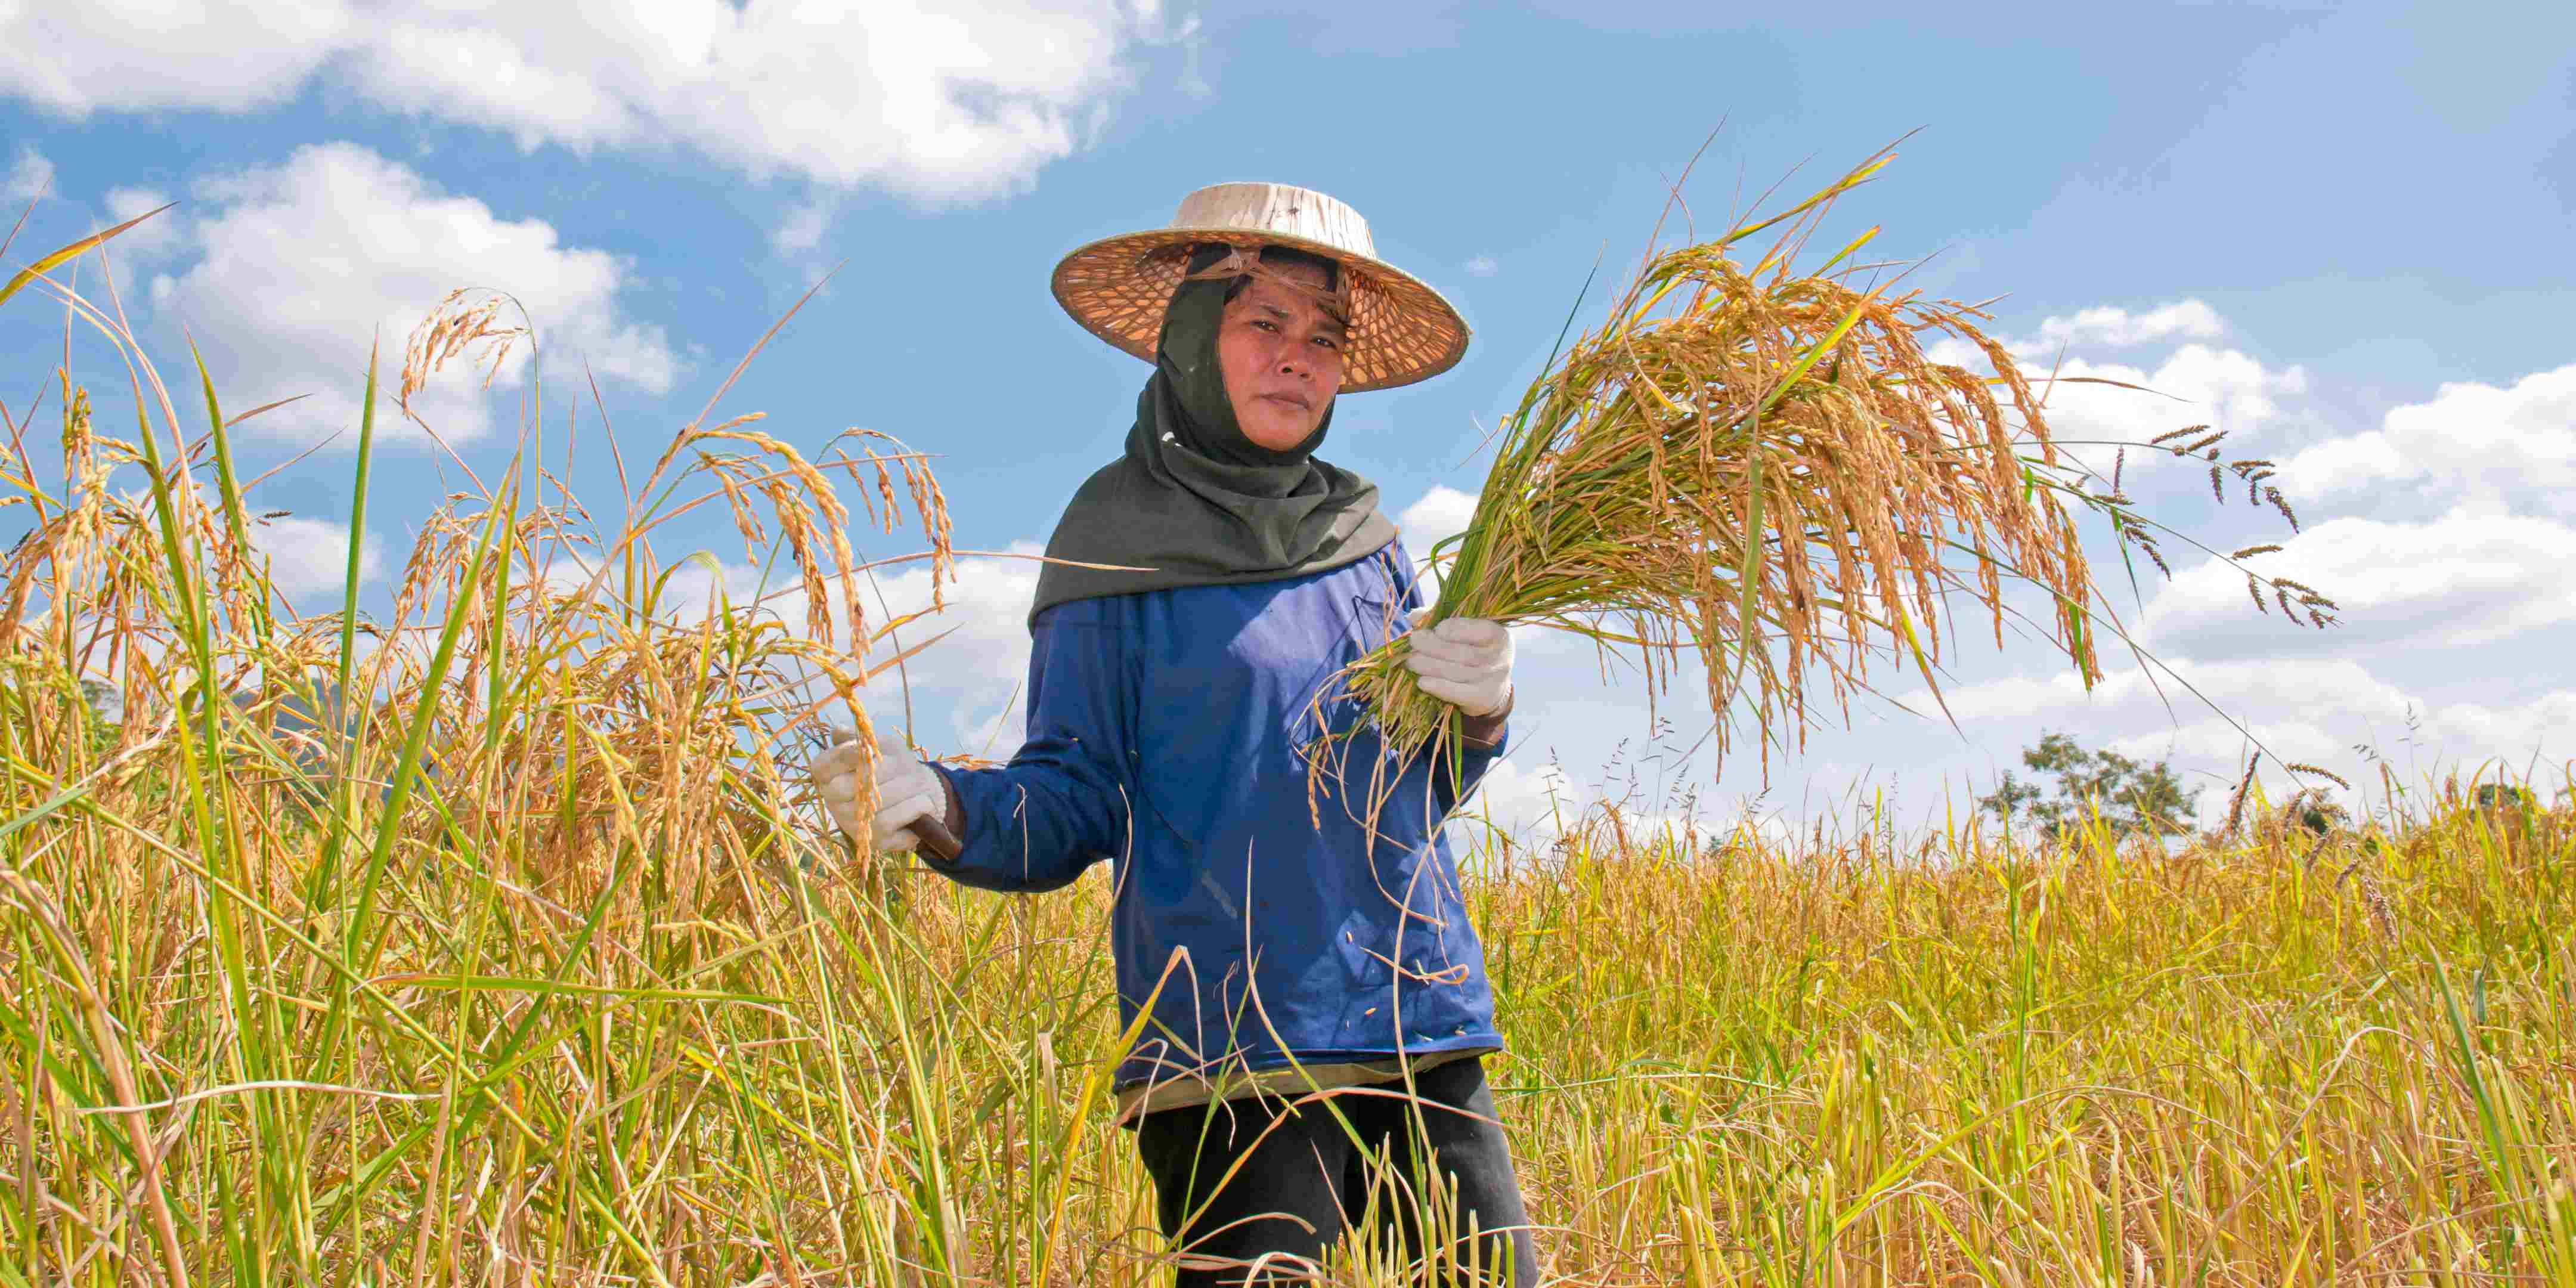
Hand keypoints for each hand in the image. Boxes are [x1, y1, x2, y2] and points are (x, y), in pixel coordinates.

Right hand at [811, 729, 944, 853]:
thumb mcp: (880, 746)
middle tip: (906, 767)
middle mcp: (834, 802)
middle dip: (885, 773)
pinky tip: (922, 803)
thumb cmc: (893, 765)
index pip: (822, 766)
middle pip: (852, 785)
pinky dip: (914, 809)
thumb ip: (862, 740)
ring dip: (906, 790)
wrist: (916, 793)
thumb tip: (838, 730)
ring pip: (875, 805)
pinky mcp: (874, 841)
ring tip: (919, 784)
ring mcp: (852, 824)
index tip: (866, 748)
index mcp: (828, 776)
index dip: (842, 756)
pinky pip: (892, 822)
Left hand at [1403, 610, 1513, 717]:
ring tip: (1411, 661)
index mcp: (1499, 635)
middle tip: (1414, 641)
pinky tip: (1422, 682)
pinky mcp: (1481, 698)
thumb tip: (1414, 616)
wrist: (1491, 685)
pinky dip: (1437, 687)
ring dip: (1430, 666)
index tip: (1437, 628)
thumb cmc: (1473, 648)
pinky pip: (1456, 693)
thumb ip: (1442, 619)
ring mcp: (1491, 681)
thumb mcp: (1467, 630)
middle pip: (1464, 653)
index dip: (1457, 630)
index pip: (1481, 631)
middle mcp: (1499, 659)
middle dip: (1435, 646)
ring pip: (1456, 672)